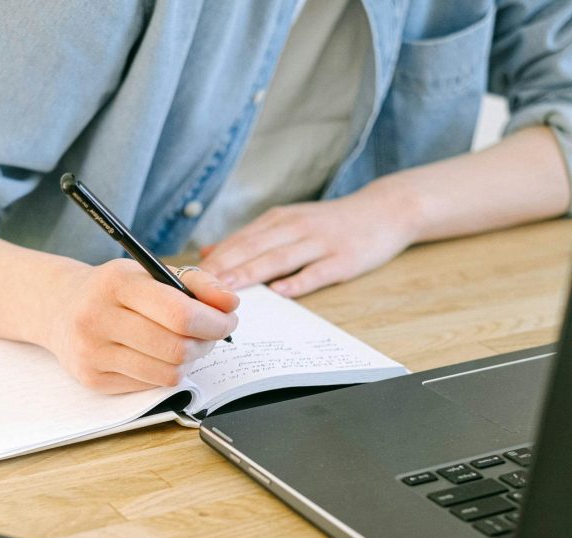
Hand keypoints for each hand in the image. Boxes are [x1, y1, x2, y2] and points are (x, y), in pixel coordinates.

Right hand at [42, 259, 238, 393]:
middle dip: (207, 343)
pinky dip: (165, 372)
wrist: (60, 308)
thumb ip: (197, 283)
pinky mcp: (93, 379)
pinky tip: (158, 355)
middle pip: (177, 348)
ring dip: (190, 360)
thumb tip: (231, 303)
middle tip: (211, 333)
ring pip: (168, 373)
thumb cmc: (114, 289)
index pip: (180, 314)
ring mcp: (92, 353)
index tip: (228, 319)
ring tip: (187, 344)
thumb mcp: (150, 273)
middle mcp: (98, 318)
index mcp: (116, 283)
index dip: (214, 322)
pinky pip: (151, 385)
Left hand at [199, 179, 419, 296]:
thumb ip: (250, 238)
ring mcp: (320, 242)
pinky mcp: (344, 258)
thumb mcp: (288, 222)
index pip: (240, 240)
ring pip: (280, 258)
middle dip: (224, 267)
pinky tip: (281, 292)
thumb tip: (208, 253)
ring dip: (252, 273)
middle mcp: (296, 227)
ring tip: (228, 289)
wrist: (385, 210)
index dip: (214, 259)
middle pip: (254, 248)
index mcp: (279, 220)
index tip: (189, 277)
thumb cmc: (330, 223)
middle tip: (198, 287)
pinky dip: (298, 281)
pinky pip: (318, 271)